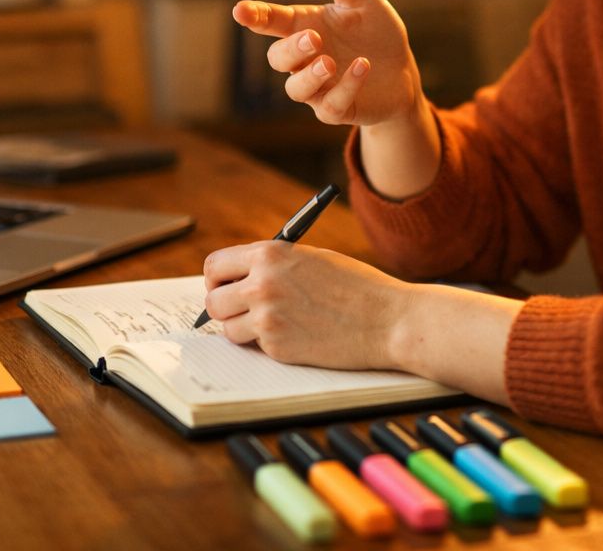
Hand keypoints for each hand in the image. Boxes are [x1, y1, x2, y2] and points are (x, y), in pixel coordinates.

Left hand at [200, 242, 410, 370]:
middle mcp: (262, 284)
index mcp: (270, 254)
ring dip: (244, 328)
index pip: (215, 265)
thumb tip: (241, 277)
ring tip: (273, 323)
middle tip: (240, 311)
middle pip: (214, 300)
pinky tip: (296, 335)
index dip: (217, 278)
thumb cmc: (357, 286)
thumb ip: (274, 264)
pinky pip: (255, 346)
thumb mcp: (312, 257)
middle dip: (224, 306)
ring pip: (228, 328)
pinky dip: (268, 344)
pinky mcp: (278, 348)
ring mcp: (268, 318)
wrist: (388, 319)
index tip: (223, 285)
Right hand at [234, 0, 425, 127]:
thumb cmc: (376, 31)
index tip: (240, 11)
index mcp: (304, 26)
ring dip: (310, 75)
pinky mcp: (337, 109)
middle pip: (278, 59)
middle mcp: (304, 59)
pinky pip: (331, 105)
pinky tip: (363, 66)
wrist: (402, 71)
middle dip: (292, 50)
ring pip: (296, 89)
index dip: (255, 16)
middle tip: (314, 39)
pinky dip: (346, 87)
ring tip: (329, 62)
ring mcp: (318, 87)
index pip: (271, 21)